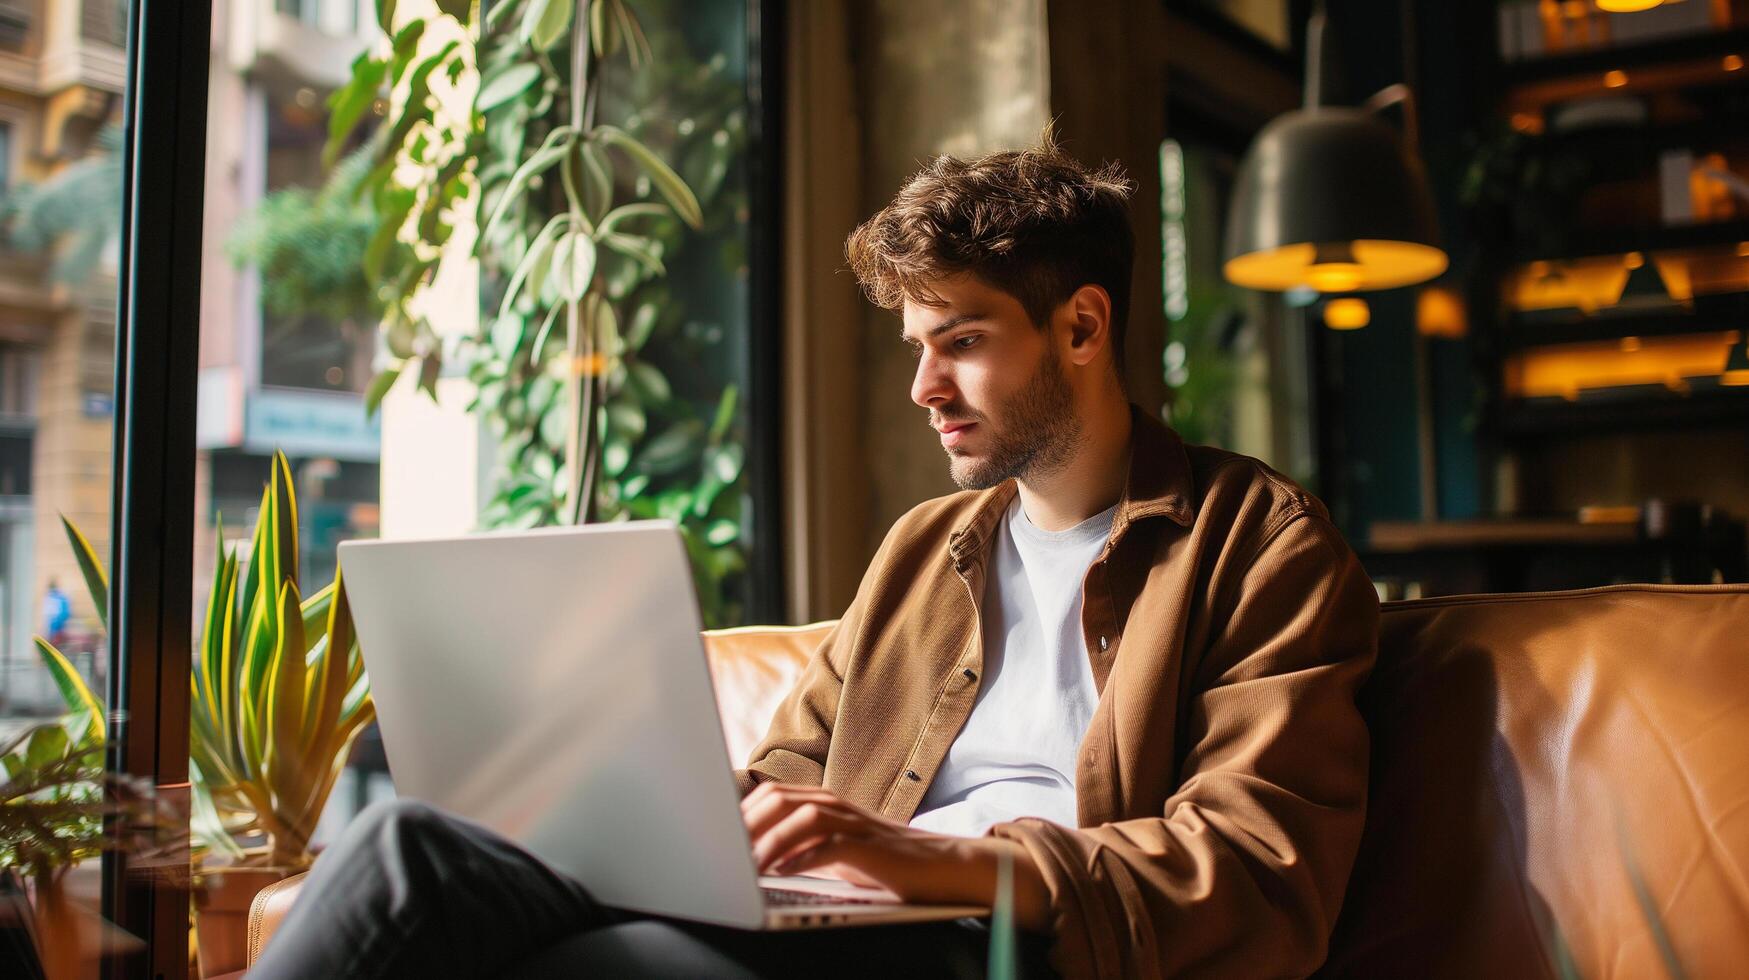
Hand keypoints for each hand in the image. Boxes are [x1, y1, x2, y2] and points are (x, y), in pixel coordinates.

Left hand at [739, 782, 1050, 929]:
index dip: (739, 812)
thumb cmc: (887, 863)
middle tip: (721, 852)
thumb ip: (802, 845)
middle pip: (779, 800)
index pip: (772, 794)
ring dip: (767, 841)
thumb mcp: (838, 850)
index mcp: (826, 804)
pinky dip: (798, 858)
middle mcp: (838, 806)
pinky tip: (779, 873)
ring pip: (800, 818)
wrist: (944, 867)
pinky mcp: (871, 848)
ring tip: (744, 866)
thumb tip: (754, 855)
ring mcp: (856, 824)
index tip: (713, 835)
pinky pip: (828, 845)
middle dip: (745, 825)